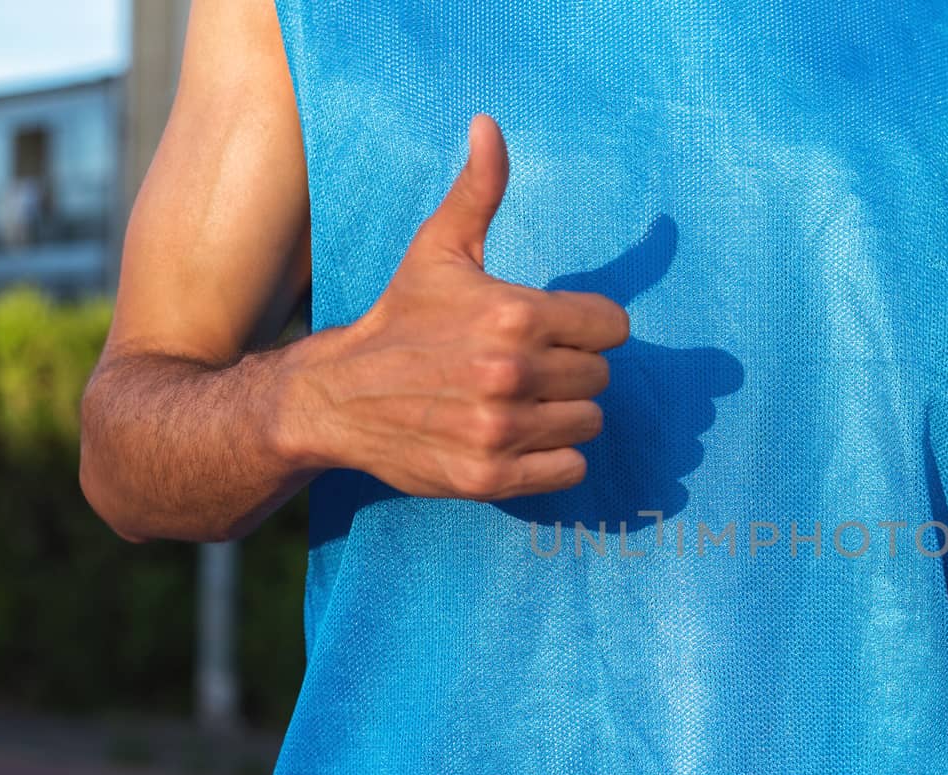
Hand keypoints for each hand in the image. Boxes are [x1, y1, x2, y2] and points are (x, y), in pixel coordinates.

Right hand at [279, 115, 630, 499]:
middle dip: (570, 372)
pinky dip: (553, 460)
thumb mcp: (438, 250)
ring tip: (518, 404)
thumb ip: (478, 191)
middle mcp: (511, 372)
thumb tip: (488, 125)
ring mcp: (501, 429)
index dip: (587, 329)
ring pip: (588, 424)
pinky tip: (518, 439)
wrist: (335, 397)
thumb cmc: (400, 319)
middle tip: (525, 369)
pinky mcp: (491, 477)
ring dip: (562, 417)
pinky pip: (570, 470)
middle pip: (601, 378)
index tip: (553, 332)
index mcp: (514, 313)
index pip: (612, 328)